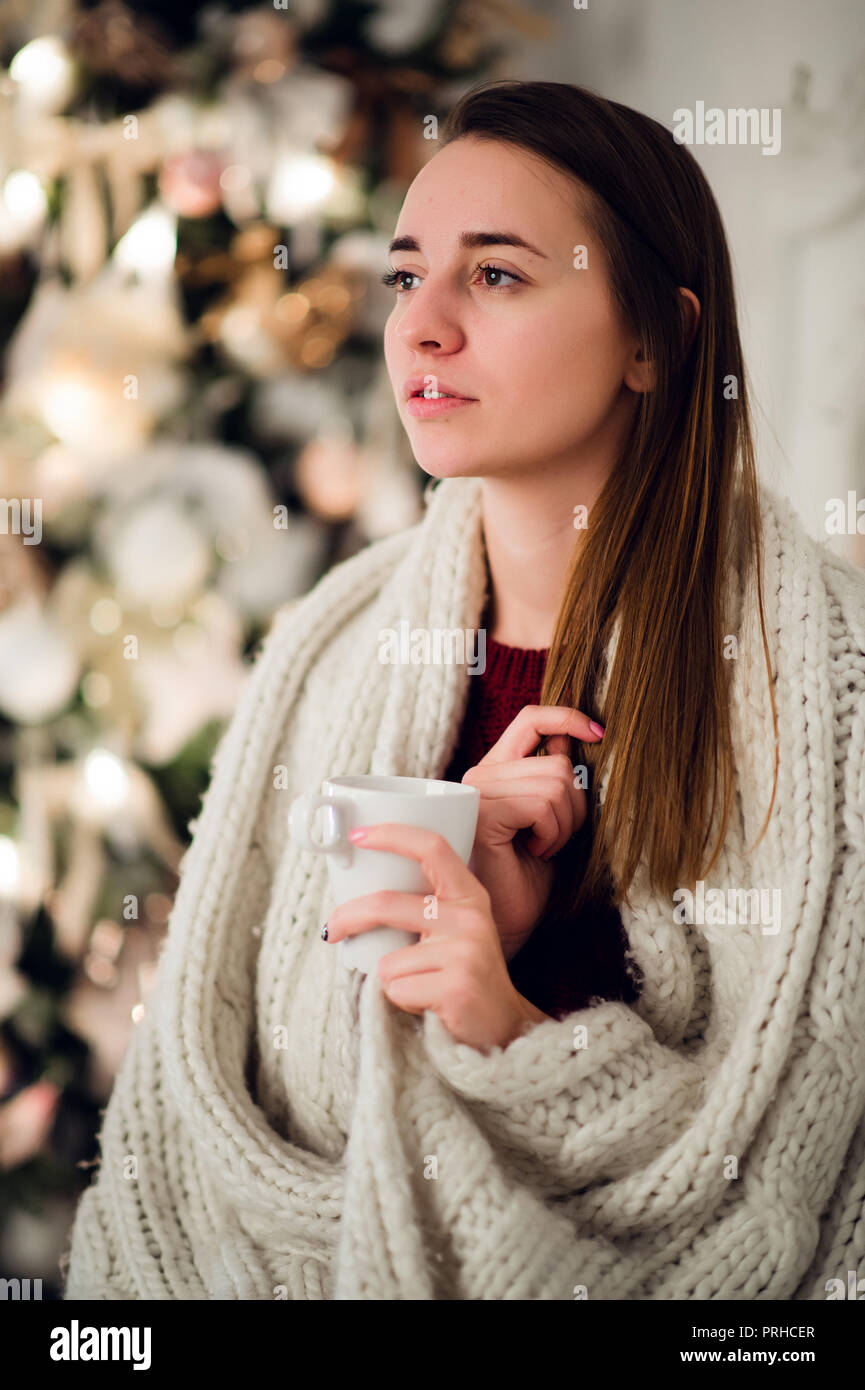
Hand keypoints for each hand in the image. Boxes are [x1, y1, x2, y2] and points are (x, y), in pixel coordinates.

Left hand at [323, 822, 543, 1051]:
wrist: (505, 1028)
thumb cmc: (466, 977)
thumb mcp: (455, 931)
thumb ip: (425, 909)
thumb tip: (359, 899)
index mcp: (468, 896)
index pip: (432, 848)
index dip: (393, 834)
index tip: (359, 836)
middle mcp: (469, 918)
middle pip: (387, 904)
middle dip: (348, 917)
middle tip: (332, 930)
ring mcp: (464, 951)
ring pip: (387, 961)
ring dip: (392, 980)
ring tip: (422, 989)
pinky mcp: (455, 986)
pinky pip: (396, 989)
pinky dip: (400, 1002)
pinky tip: (428, 1007)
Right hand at [460, 705, 603, 962]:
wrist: (506, 924)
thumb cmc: (527, 879)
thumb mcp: (551, 819)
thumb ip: (553, 777)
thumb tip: (576, 733)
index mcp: (496, 770)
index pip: (531, 719)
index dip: (567, 717)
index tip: (598, 732)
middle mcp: (480, 775)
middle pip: (556, 761)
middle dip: (574, 805)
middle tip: (555, 839)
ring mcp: (477, 793)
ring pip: (553, 784)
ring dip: (564, 824)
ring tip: (543, 848)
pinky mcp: (482, 814)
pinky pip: (541, 805)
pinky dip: (552, 833)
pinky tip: (534, 853)